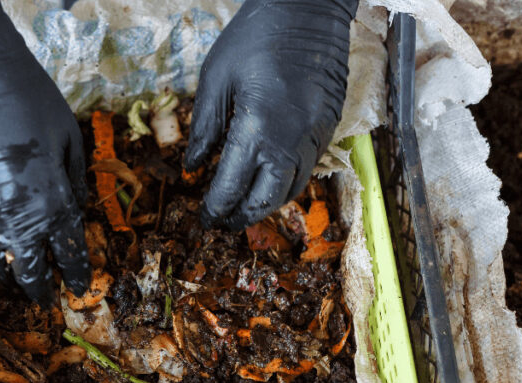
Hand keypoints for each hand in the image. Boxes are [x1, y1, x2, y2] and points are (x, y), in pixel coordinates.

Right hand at [0, 0, 88, 303]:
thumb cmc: (32, 102)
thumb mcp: (70, 140)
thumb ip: (74, 184)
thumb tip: (74, 212)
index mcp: (51, 202)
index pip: (67, 252)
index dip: (75, 274)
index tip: (79, 289)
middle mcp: (16, 216)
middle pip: (28, 269)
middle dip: (39, 288)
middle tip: (46, 297)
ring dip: (8, 277)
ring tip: (17, 284)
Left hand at [185, 0, 357, 230]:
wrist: (308, 8)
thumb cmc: (255, 36)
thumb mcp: (216, 77)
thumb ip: (205, 127)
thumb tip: (193, 166)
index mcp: (257, 127)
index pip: (233, 184)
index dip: (216, 207)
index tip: (204, 219)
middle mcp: (291, 138)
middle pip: (267, 198)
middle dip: (243, 215)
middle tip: (223, 222)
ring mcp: (315, 134)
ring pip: (292, 188)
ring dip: (267, 203)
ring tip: (244, 207)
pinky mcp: (328, 126)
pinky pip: (307, 167)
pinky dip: (286, 182)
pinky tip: (267, 180)